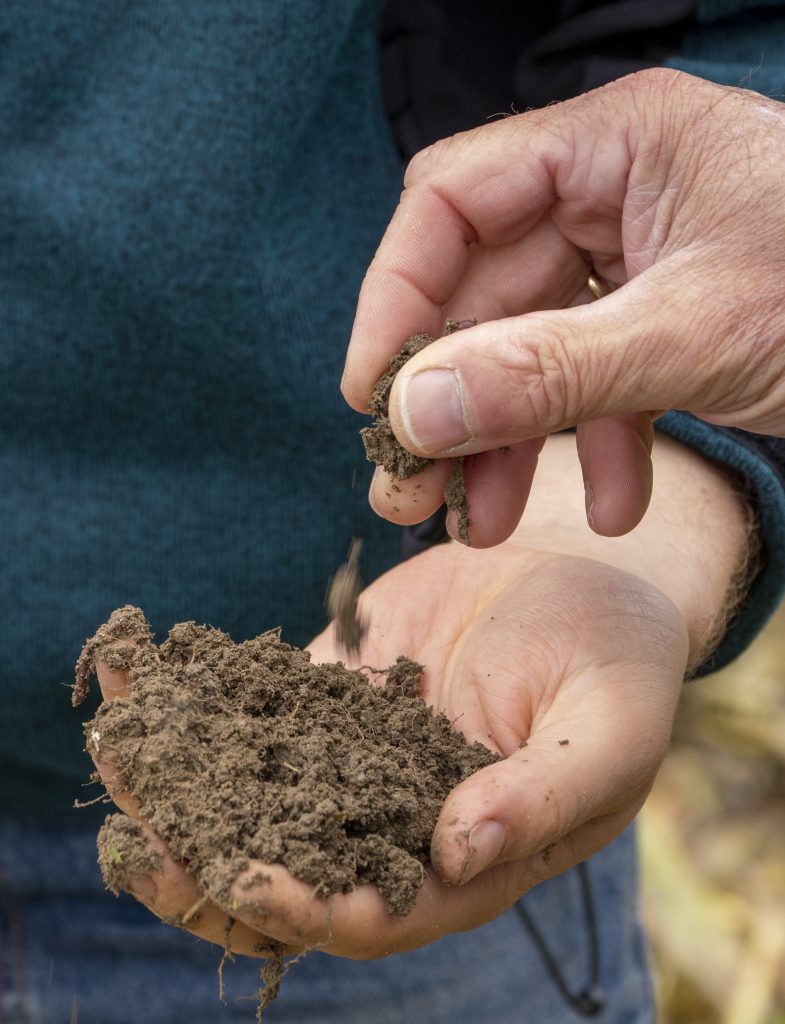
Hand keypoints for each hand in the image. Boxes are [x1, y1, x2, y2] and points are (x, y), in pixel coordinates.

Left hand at [89, 432, 746, 958]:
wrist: (582, 573)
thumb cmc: (619, 658)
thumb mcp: (609, 727)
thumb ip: (544, 794)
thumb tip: (457, 848)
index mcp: (467, 858)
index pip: (373, 912)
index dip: (307, 906)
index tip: (241, 879)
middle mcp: (397, 821)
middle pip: (288, 870)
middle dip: (205, 866)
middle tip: (133, 839)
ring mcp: (355, 756)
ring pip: (254, 792)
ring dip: (182, 783)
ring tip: (118, 746)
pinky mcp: (332, 691)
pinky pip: (257, 706)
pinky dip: (202, 697)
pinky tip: (149, 675)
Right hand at [343, 68, 784, 544]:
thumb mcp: (695, 330)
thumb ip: (549, 369)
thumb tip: (414, 410)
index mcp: (614, 144)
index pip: (452, 201)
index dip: (397, 298)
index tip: (373, 398)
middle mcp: (613, 194)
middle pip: (486, 295)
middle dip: (453, 403)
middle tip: (412, 492)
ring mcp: (639, 260)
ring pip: (534, 351)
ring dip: (511, 443)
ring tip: (485, 522)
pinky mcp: (666, 319)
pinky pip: (600, 380)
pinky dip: (599, 448)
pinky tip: (616, 505)